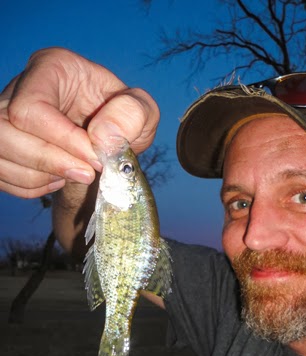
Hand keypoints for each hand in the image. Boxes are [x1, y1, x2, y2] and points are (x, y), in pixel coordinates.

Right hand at [0, 47, 159, 197]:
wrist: (106, 142)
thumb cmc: (122, 122)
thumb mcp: (143, 112)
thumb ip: (133, 115)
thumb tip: (102, 136)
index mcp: (51, 68)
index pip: (32, 107)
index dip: (62, 139)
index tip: (95, 157)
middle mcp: (18, 89)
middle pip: (4, 132)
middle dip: (47, 162)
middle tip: (87, 174)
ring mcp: (4, 119)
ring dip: (38, 177)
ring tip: (75, 175)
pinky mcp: (4, 147)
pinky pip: (1, 175)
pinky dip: (30, 187)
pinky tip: (58, 178)